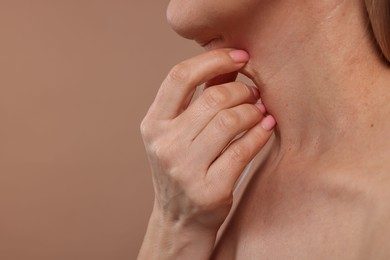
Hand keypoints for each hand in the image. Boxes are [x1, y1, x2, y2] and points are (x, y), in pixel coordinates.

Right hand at [140, 49, 275, 231]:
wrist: (179, 219)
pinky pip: (243, 150)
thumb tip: (228, 64)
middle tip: (254, 93)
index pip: (179, 77)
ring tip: (259, 112)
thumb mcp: (177, 133)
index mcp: (153, 124)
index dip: (213, 60)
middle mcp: (164, 145)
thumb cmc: (183, 167)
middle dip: (242, 90)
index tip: (239, 57)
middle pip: (213, 98)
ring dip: (253, 111)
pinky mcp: (209, 190)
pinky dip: (260, 134)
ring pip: (230, 121)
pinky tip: (265, 128)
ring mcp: (185, 169)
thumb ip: (197, 99)